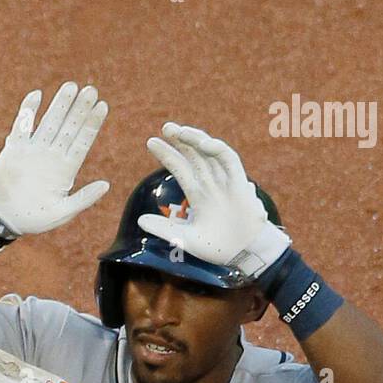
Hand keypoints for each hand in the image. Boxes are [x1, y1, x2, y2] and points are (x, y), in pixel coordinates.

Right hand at [0, 82, 109, 238]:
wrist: (3, 219)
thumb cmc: (33, 219)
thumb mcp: (62, 213)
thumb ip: (83, 199)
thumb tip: (106, 185)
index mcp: (66, 170)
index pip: (82, 142)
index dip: (92, 124)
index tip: (102, 106)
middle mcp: (52, 155)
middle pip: (69, 127)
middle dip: (79, 109)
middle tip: (91, 90)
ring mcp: (34, 150)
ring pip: (50, 121)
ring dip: (60, 105)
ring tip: (71, 87)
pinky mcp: (15, 148)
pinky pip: (23, 125)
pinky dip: (28, 110)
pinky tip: (37, 95)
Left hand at [137, 125, 289, 278]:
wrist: (244, 254)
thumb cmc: (217, 248)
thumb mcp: (185, 239)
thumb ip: (164, 229)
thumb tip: (139, 220)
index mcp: (198, 194)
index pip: (180, 168)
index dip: (167, 154)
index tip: (151, 141)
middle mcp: (210, 183)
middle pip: (193, 155)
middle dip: (180, 140)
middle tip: (165, 127)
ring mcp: (225, 181)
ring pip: (209, 152)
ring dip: (195, 139)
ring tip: (179, 131)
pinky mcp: (238, 182)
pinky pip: (228, 159)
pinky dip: (216, 149)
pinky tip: (202, 143)